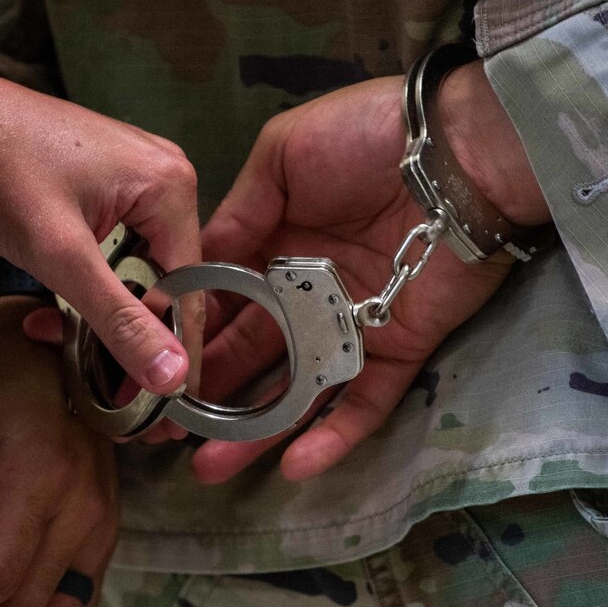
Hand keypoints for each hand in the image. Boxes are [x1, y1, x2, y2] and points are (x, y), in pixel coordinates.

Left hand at [0, 57, 199, 395]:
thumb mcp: (61, 257)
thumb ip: (119, 320)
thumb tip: (172, 377)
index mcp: (172, 185)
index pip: (190, 288)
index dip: (168, 347)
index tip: (148, 398)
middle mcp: (166, 174)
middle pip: (164, 278)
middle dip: (123, 325)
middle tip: (89, 369)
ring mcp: (136, 173)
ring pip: (135, 265)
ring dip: (98, 304)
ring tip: (51, 327)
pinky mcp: (107, 179)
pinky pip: (115, 244)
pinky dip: (87, 277)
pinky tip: (52, 298)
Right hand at [191, 61, 547, 481]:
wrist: (458, 152)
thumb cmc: (365, 138)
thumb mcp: (283, 154)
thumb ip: (239, 211)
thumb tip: (196, 261)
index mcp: (277, 245)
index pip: (224, 302)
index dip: (188, 335)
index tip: (148, 367)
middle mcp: (309, 292)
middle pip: (251, 355)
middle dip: (208, 395)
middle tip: (165, 435)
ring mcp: (353, 326)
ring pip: (296, 391)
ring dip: (255, 431)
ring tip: (208, 467)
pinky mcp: (399, 350)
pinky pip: (362, 403)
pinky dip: (331, 436)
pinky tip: (290, 465)